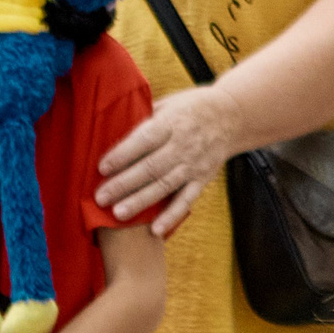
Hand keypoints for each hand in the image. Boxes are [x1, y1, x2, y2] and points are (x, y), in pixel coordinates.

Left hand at [95, 84, 242, 236]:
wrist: (232, 115)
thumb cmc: (190, 107)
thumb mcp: (168, 103)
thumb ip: (143, 117)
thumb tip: (109, 127)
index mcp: (172, 123)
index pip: (145, 140)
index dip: (123, 154)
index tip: (101, 168)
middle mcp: (184, 144)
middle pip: (152, 167)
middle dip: (124, 184)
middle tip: (101, 198)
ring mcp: (195, 164)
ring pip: (165, 185)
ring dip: (141, 201)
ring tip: (118, 214)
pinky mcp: (203, 178)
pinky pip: (187, 199)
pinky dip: (172, 215)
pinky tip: (155, 229)